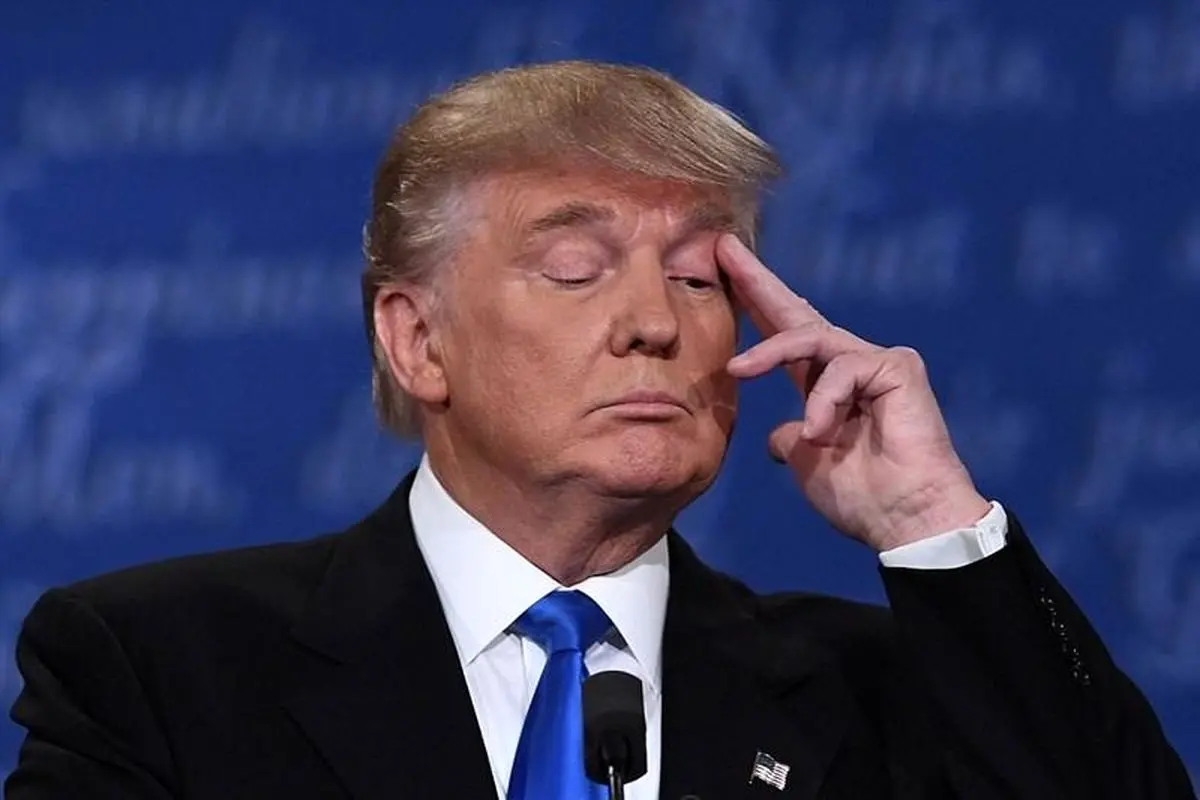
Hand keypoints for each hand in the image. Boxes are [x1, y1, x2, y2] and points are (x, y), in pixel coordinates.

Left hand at [717, 234, 990, 551]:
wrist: (905, 521)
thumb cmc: (863, 498)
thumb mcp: (807, 462)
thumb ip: (790, 438)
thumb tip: (777, 435)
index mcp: (824, 387)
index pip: (784, 336)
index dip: (754, 305)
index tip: (722, 271)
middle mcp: (849, 366)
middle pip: (797, 314)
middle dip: (757, 282)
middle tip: (723, 247)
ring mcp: (875, 362)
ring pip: (810, 339)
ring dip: (771, 357)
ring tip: (745, 376)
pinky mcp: (897, 366)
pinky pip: (841, 368)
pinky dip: (824, 401)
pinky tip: (822, 433)